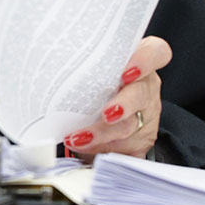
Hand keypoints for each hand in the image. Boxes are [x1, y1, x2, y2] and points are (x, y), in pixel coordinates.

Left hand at [65, 36, 171, 161]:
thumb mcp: (96, 66)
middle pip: (141, 95)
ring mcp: (147, 115)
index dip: (145, 61)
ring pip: (131, 126)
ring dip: (103, 134)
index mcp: (139, 61)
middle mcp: (146, 87)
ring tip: (78, 138)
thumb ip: (86, 63)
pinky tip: (86, 150)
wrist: (111, 107)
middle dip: (123, 106)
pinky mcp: (142, 140)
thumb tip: (50, 63)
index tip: (127, 71)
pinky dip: (104, 151)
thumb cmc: (98, 79)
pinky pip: (127, 150)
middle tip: (106, 114)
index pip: (155, 53)